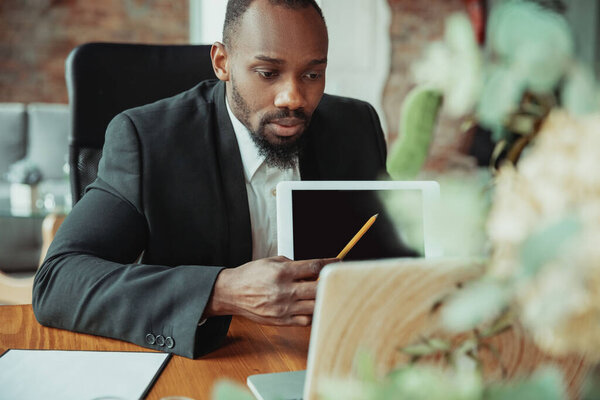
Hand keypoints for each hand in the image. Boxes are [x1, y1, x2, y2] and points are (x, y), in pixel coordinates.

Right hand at [205, 256, 337, 325]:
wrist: (231, 293)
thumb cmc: (251, 275)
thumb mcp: (271, 261)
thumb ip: (293, 264)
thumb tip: (314, 269)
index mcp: (282, 272)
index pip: (314, 267)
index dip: (330, 263)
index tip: (338, 262)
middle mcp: (284, 290)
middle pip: (319, 287)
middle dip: (330, 282)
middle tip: (335, 279)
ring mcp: (284, 308)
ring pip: (315, 305)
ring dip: (322, 298)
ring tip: (323, 293)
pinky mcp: (282, 320)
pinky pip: (306, 320)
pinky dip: (312, 313)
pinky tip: (311, 306)